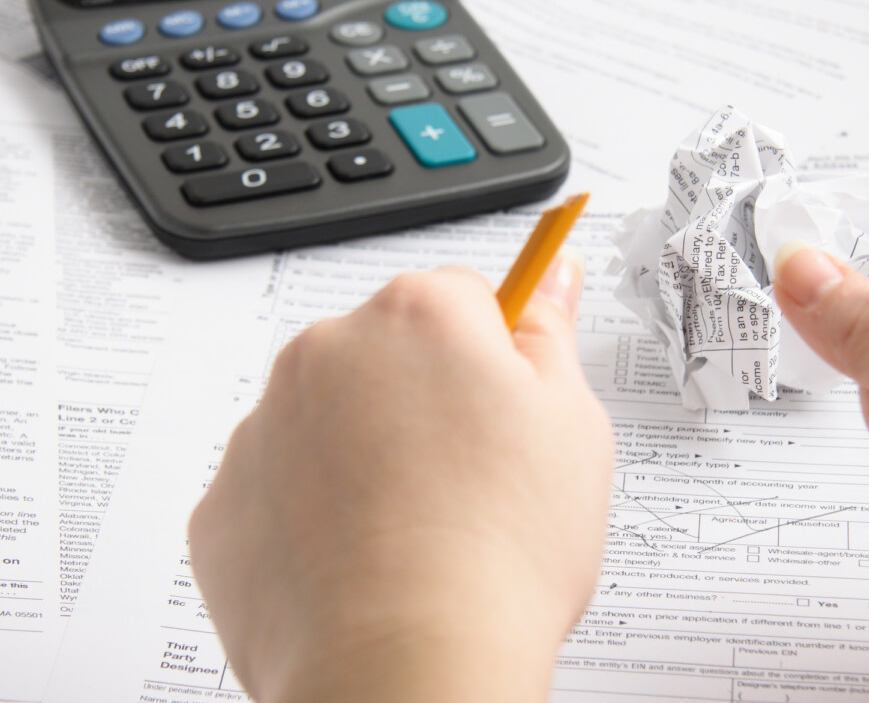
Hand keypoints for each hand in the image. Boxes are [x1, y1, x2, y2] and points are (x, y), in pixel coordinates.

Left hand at [188, 254, 612, 702]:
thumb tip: (552, 278)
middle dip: (428, 398)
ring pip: (332, 418)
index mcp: (418, 315)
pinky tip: (364, 560)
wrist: (408, 669)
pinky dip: (315, 512)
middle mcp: (327, 352)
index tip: (507, 405)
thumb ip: (552, 335)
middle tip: (473, 479)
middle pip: (390, 353)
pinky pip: (282, 485)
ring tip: (420, 531)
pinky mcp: (225, 503)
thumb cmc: (501, 553)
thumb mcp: (571, 426)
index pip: (464, 297)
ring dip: (367, 453)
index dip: (496, 358)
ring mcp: (265, 427)